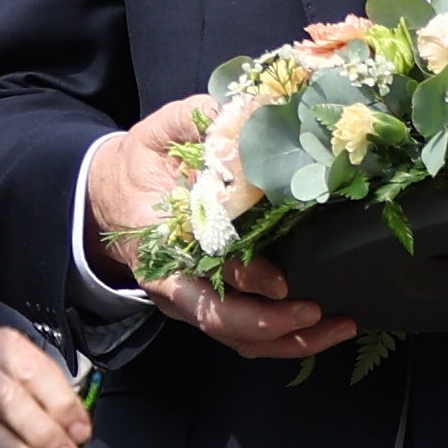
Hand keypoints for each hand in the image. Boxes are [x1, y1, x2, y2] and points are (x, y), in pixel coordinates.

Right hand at [87, 95, 355, 362]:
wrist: (111, 192)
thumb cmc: (142, 161)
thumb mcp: (161, 131)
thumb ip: (198, 120)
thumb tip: (245, 106)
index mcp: (161, 243)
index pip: (204, 273)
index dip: (245, 280)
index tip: (281, 283)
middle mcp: (175, 283)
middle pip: (222, 322)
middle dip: (273, 326)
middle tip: (319, 313)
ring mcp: (191, 300)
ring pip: (237, 338)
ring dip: (287, 341)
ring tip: (337, 328)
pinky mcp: (209, 303)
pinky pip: (245, 336)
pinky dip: (284, 339)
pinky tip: (321, 329)